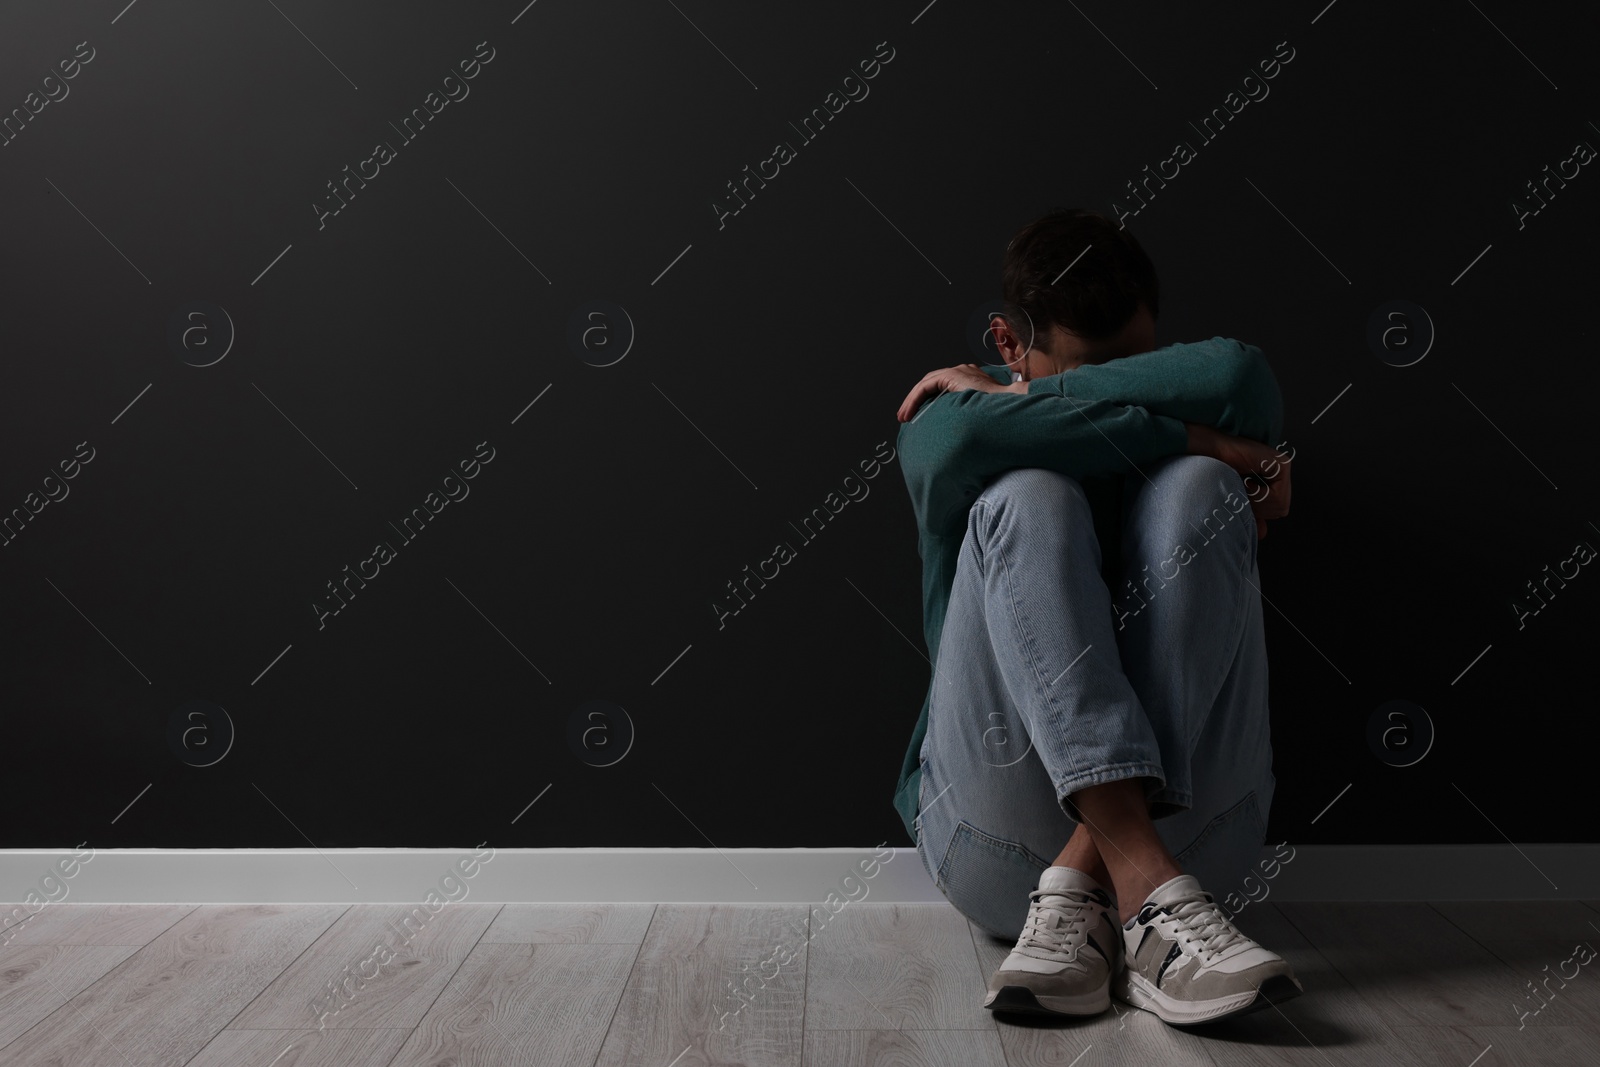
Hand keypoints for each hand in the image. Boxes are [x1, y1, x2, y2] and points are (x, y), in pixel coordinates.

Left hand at [896, 364, 1022, 421]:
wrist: (1012, 405)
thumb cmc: (1000, 414)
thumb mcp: (979, 415)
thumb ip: (968, 415)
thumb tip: (959, 435)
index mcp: (969, 380)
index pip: (941, 388)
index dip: (926, 401)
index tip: (917, 417)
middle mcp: (962, 372)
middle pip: (930, 384)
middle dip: (915, 401)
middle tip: (904, 417)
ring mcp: (958, 371)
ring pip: (925, 384)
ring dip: (911, 402)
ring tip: (903, 417)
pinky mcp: (952, 375)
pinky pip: (925, 387)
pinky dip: (915, 400)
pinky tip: (909, 413)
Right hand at [1185, 423, 1291, 539]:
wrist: (1208, 456)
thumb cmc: (1217, 474)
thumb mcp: (1237, 501)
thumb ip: (1251, 516)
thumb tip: (1264, 533)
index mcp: (1273, 480)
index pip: (1277, 511)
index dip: (1257, 511)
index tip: (1241, 495)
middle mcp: (1281, 473)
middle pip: (1281, 509)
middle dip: (1257, 508)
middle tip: (1241, 490)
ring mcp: (1283, 467)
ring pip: (1281, 505)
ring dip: (1256, 502)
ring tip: (1243, 485)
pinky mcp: (1282, 465)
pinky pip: (1278, 496)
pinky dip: (1260, 496)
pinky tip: (1247, 480)